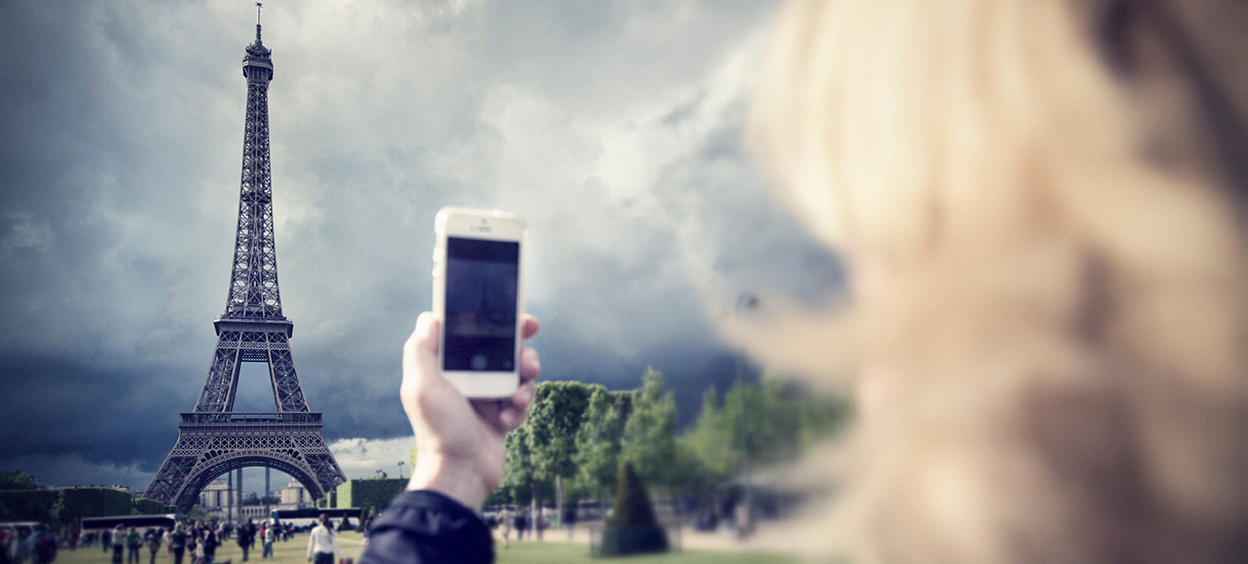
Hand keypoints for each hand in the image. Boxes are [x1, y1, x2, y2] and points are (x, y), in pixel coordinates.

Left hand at [401, 311, 540, 508]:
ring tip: (518, 396)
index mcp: (446, 367)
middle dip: (520, 351)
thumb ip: (420, 349)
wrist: (461, 474)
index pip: (471, 332)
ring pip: (517, 371)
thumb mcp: (421, 387)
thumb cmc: (439, 432)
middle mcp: (466, 377)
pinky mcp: (502, 413)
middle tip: (528, 358)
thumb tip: (430, 318)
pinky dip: (521, 406)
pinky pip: (522, 397)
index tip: (514, 318)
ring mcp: (486, 395)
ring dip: (525, 381)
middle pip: (501, 349)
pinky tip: (509, 420)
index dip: (492, 321)